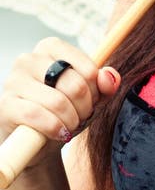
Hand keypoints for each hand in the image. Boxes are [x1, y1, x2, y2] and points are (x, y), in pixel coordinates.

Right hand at [0, 37, 120, 168]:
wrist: (35, 142)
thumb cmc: (63, 112)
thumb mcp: (89, 97)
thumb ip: (104, 84)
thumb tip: (109, 78)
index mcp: (50, 47)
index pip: (88, 69)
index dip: (96, 92)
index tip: (91, 102)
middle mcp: (29, 58)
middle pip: (75, 85)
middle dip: (85, 108)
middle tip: (81, 118)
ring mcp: (14, 80)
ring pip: (58, 102)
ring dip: (71, 121)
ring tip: (70, 126)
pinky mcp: (6, 105)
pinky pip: (38, 116)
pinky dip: (55, 128)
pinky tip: (59, 133)